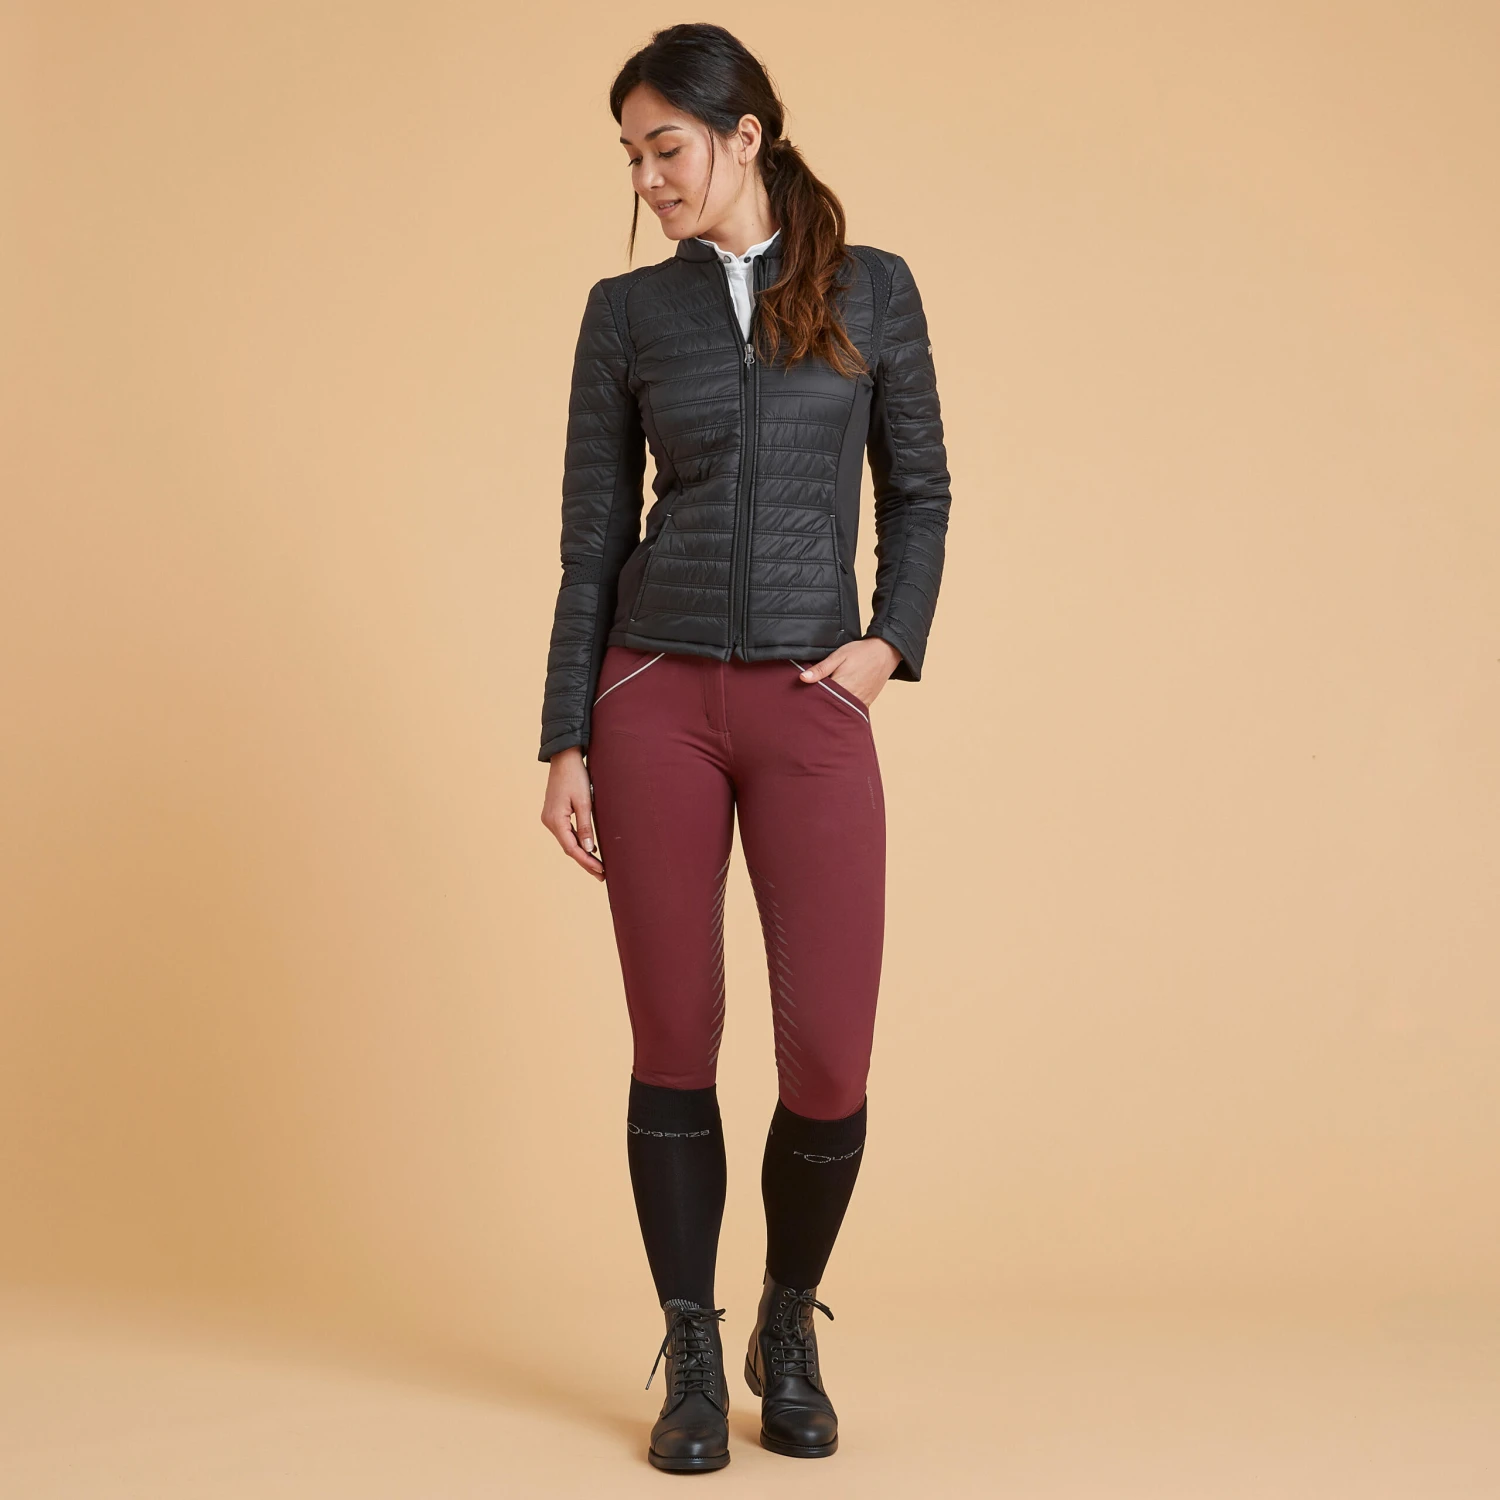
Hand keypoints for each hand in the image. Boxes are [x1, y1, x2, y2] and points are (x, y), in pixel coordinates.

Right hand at [540, 746, 605, 880]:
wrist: (564, 758)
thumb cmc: (576, 777)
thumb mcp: (584, 802)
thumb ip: (586, 827)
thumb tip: (588, 849)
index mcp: (555, 820)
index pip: (572, 848)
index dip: (587, 861)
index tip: (601, 871)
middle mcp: (549, 822)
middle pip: (569, 848)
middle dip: (585, 862)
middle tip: (602, 875)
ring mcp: (550, 818)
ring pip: (567, 842)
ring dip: (582, 853)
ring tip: (598, 866)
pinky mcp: (554, 814)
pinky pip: (566, 833)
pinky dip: (577, 843)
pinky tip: (588, 849)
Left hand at [797, 636, 901, 706]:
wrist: (885, 652)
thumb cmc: (861, 652)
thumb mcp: (838, 656)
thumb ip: (821, 669)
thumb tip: (802, 678)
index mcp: (841, 686)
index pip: (819, 699)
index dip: (809, 698)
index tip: (801, 697)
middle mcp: (851, 698)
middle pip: (829, 707)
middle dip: (819, 705)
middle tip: (810, 701)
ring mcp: (860, 702)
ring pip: (840, 711)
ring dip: (831, 708)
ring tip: (822, 703)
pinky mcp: (866, 704)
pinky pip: (851, 710)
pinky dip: (843, 708)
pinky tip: (836, 704)